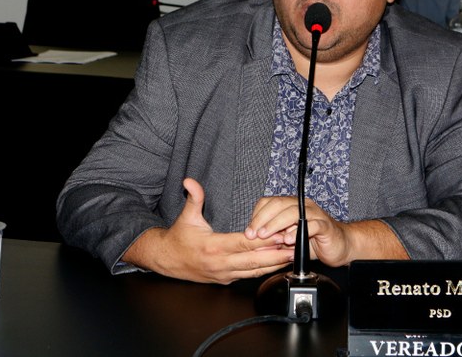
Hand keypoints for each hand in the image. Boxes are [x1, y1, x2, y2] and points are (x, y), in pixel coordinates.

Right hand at [121, 178, 293, 283]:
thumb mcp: (186, 216)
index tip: (281, 234)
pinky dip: (263, 270)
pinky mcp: (226, 280)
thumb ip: (194, 198)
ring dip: (273, 265)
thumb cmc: (178, 238)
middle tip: (295, 248)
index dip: (264, 240)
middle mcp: (220, 263)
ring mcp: (224, 274)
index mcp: (213, 247)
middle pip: (255, 261)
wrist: (166, 260)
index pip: (245, 243)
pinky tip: (276, 264)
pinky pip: (248, 276)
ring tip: (291, 257)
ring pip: (254, 271)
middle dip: (277, 255)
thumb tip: (190, 180)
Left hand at [245, 197, 407, 267]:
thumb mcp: (288, 240)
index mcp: (291, 206)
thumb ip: (273, 239)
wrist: (339, 246)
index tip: (249, 231)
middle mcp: (302, 206)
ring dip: (276, 224)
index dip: (257, 216)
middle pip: (278, 204)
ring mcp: (314, 214)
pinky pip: (310, 225)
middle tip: (254, 234)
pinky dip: (298, 232)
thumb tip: (254, 244)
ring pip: (292, 212)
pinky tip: (289, 240)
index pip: (269, 202)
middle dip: (262, 220)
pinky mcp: (324, 225)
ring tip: (266, 235)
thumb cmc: (314, 241)